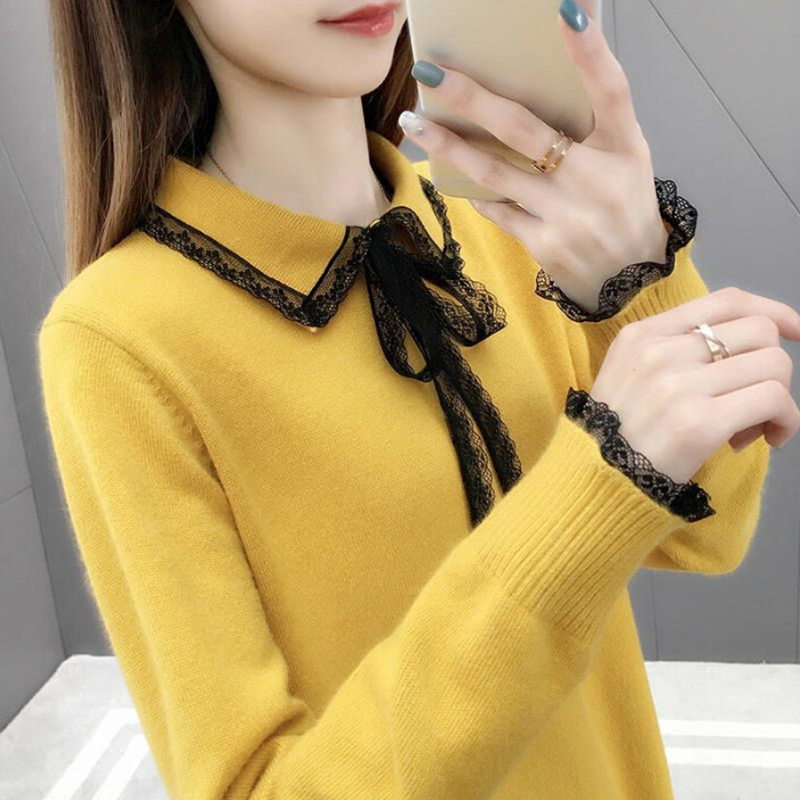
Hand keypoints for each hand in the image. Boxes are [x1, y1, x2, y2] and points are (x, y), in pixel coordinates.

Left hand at [401, 0, 667, 313]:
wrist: (633, 281)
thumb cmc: (624, 207)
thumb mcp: (625, 158)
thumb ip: (592, 120)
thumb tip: (543, 76)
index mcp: (625, 146)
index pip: (611, 89)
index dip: (591, 49)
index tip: (564, 10)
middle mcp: (597, 177)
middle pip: (525, 128)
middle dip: (472, 97)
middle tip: (430, 72)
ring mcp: (569, 214)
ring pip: (495, 171)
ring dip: (449, 145)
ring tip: (413, 123)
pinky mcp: (547, 245)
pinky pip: (499, 211)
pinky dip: (477, 194)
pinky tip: (454, 180)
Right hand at [589, 287, 799, 483]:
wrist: (589, 483)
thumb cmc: (614, 435)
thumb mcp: (629, 375)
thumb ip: (675, 352)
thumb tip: (750, 348)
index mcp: (642, 335)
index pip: (727, 301)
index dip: (773, 311)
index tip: (794, 331)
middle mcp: (659, 352)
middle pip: (759, 332)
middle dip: (773, 367)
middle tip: (753, 403)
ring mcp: (677, 387)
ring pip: (773, 365)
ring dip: (779, 398)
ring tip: (753, 427)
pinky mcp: (697, 423)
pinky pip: (773, 401)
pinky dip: (785, 420)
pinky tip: (768, 438)